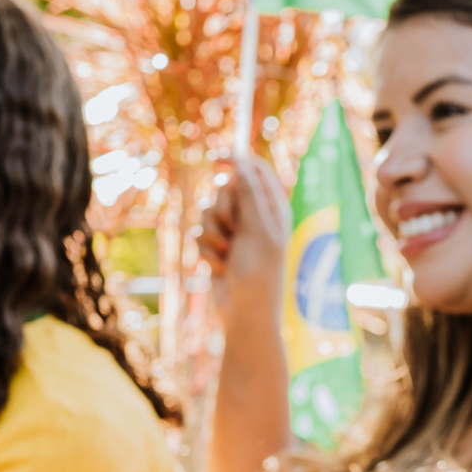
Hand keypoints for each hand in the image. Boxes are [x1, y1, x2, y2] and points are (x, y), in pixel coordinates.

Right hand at [195, 148, 288, 343]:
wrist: (245, 312)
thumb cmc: (259, 272)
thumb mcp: (257, 229)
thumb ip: (248, 194)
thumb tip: (241, 162)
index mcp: (272, 208)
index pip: (254, 171)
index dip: (236, 161)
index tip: (216, 159)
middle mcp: (252, 216)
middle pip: (225, 189)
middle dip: (222, 208)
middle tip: (233, 229)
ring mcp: (233, 232)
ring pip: (207, 211)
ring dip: (212, 233)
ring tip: (226, 252)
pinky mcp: (216, 246)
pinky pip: (199, 233)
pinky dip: (206, 250)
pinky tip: (219, 267)